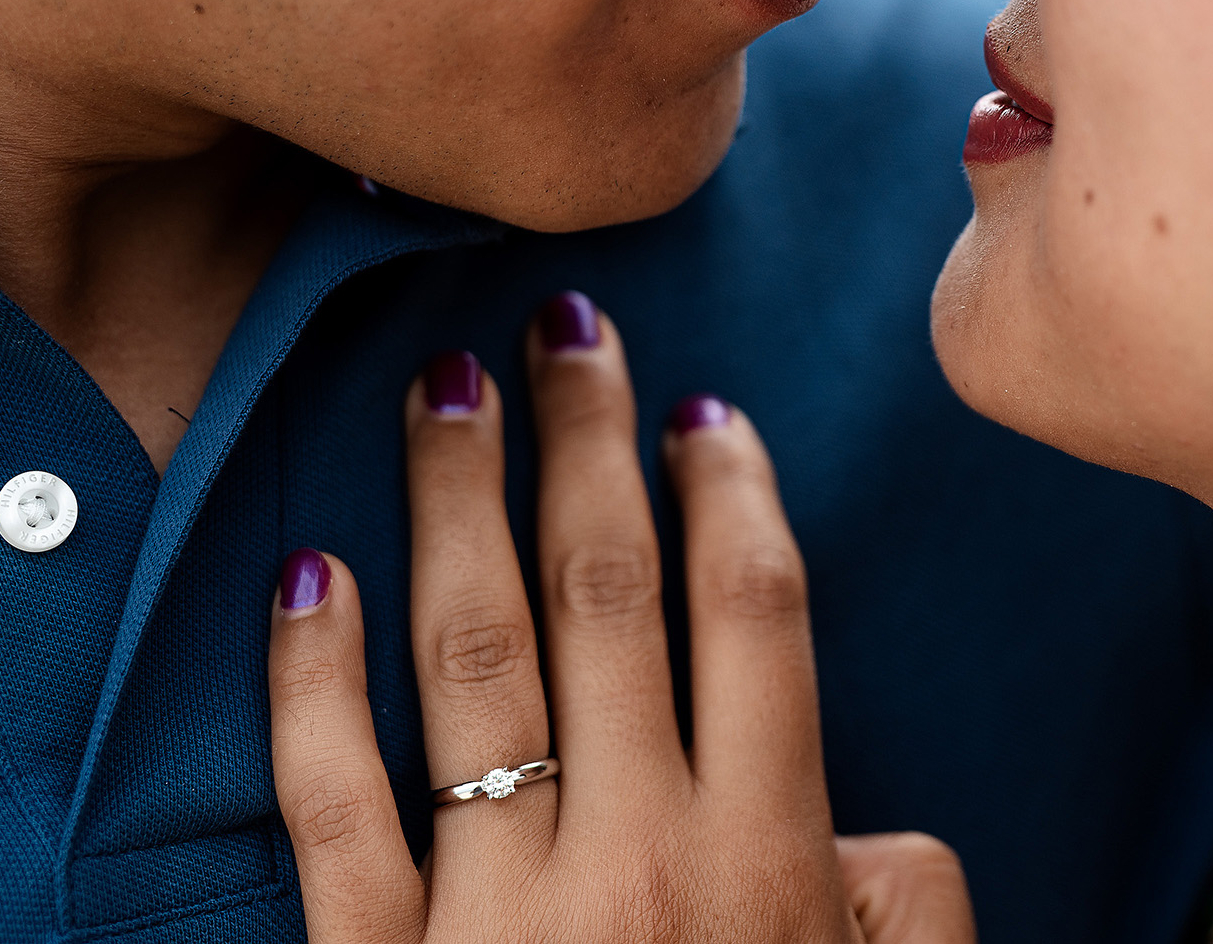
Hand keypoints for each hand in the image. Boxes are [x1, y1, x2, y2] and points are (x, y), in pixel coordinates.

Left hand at [266, 292, 974, 943]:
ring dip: (455, 505)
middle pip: (607, 601)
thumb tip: (859, 822)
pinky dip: (308, 683)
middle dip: (585, 446)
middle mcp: (632, 865)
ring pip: (468, 665)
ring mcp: (493, 920)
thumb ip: (904, 903)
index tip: (702, 408)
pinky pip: (328, 807)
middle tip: (566, 329)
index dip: (729, 492)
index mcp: (766, 863)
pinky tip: (311, 570)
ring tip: (442, 387)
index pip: (753, 617)